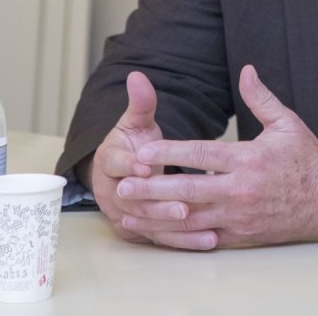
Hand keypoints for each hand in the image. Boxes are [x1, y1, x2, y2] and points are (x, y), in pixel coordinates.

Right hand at [88, 71, 188, 244]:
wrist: (120, 176)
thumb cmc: (133, 145)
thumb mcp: (135, 123)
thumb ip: (140, 103)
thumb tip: (137, 76)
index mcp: (109, 161)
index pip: (116, 163)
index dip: (130, 165)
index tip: (146, 166)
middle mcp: (113, 191)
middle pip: (132, 199)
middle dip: (156, 201)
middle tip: (182, 204)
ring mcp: (125, 214)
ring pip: (147, 221)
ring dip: (170, 224)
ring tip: (195, 219)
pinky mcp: (140, 231)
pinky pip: (162, 238)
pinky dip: (184, 240)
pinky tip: (207, 240)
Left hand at [115, 65, 317, 249]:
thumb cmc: (307, 160)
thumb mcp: (287, 123)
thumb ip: (261, 98)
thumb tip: (247, 69)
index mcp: (248, 160)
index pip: (201, 154)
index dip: (170, 152)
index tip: (144, 150)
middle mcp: (240, 190)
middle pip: (187, 190)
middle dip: (152, 187)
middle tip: (123, 185)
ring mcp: (239, 217)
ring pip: (190, 219)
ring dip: (157, 216)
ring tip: (129, 212)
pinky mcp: (240, 235)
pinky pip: (203, 238)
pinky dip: (177, 236)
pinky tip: (157, 233)